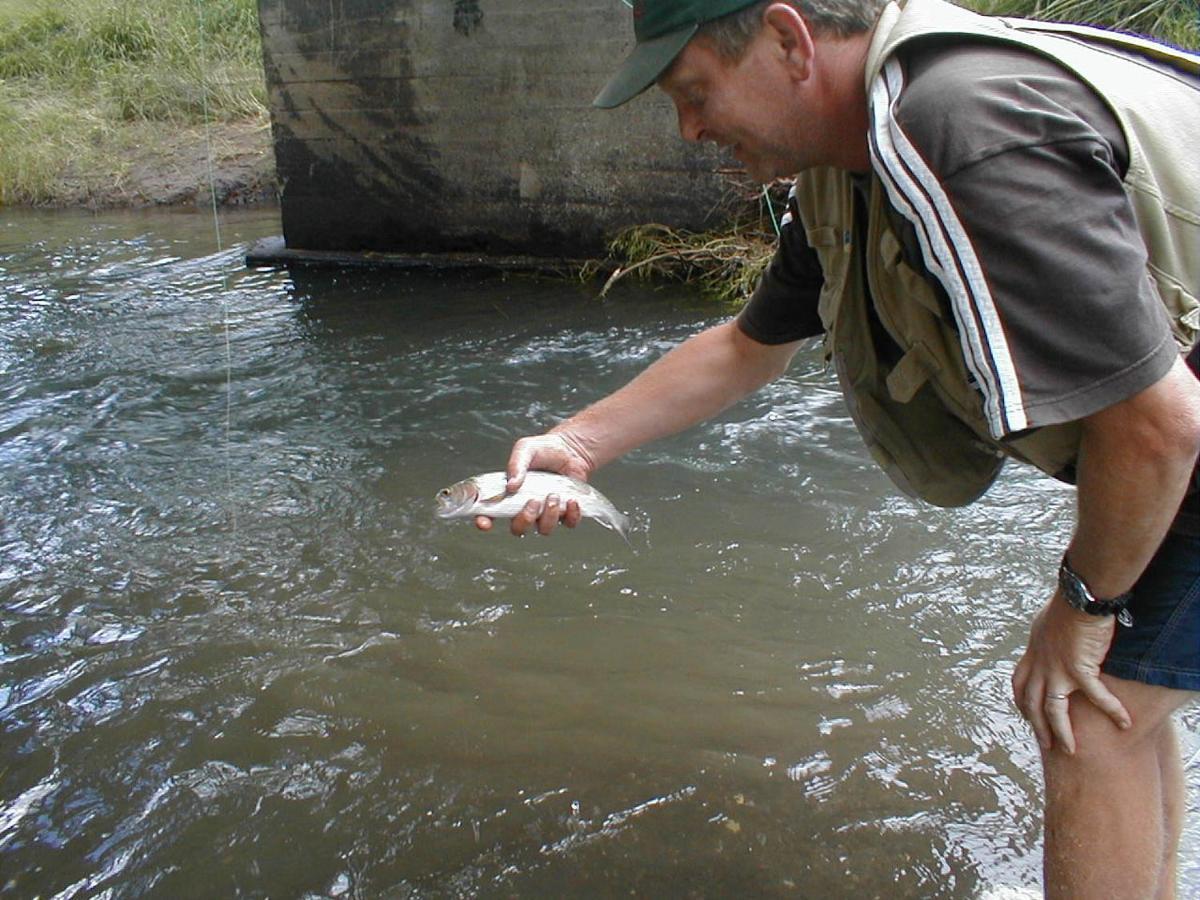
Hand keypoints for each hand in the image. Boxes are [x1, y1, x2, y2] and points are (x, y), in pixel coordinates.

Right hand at [474, 431, 593, 535]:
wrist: (570, 449)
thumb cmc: (544, 449)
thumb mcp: (525, 449)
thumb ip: (516, 464)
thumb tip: (511, 484)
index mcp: (510, 494)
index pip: (491, 513)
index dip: (484, 521)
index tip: (485, 523)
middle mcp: (526, 507)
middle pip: (518, 528)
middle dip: (525, 519)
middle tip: (533, 501)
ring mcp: (546, 512)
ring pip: (544, 529)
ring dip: (549, 515)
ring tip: (554, 495)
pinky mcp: (566, 512)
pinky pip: (568, 523)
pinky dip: (571, 514)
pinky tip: (572, 501)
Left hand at [1011, 592, 1130, 753]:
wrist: (1078, 599)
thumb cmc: (1065, 607)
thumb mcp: (1044, 625)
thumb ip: (1044, 640)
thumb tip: (1047, 641)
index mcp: (1032, 655)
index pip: (1019, 685)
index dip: (1021, 703)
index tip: (1026, 715)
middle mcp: (1040, 666)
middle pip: (1033, 704)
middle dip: (1038, 726)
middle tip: (1047, 745)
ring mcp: (1058, 670)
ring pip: (1054, 710)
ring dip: (1062, 733)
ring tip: (1070, 750)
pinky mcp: (1080, 670)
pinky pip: (1097, 697)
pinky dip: (1112, 710)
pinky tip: (1124, 723)